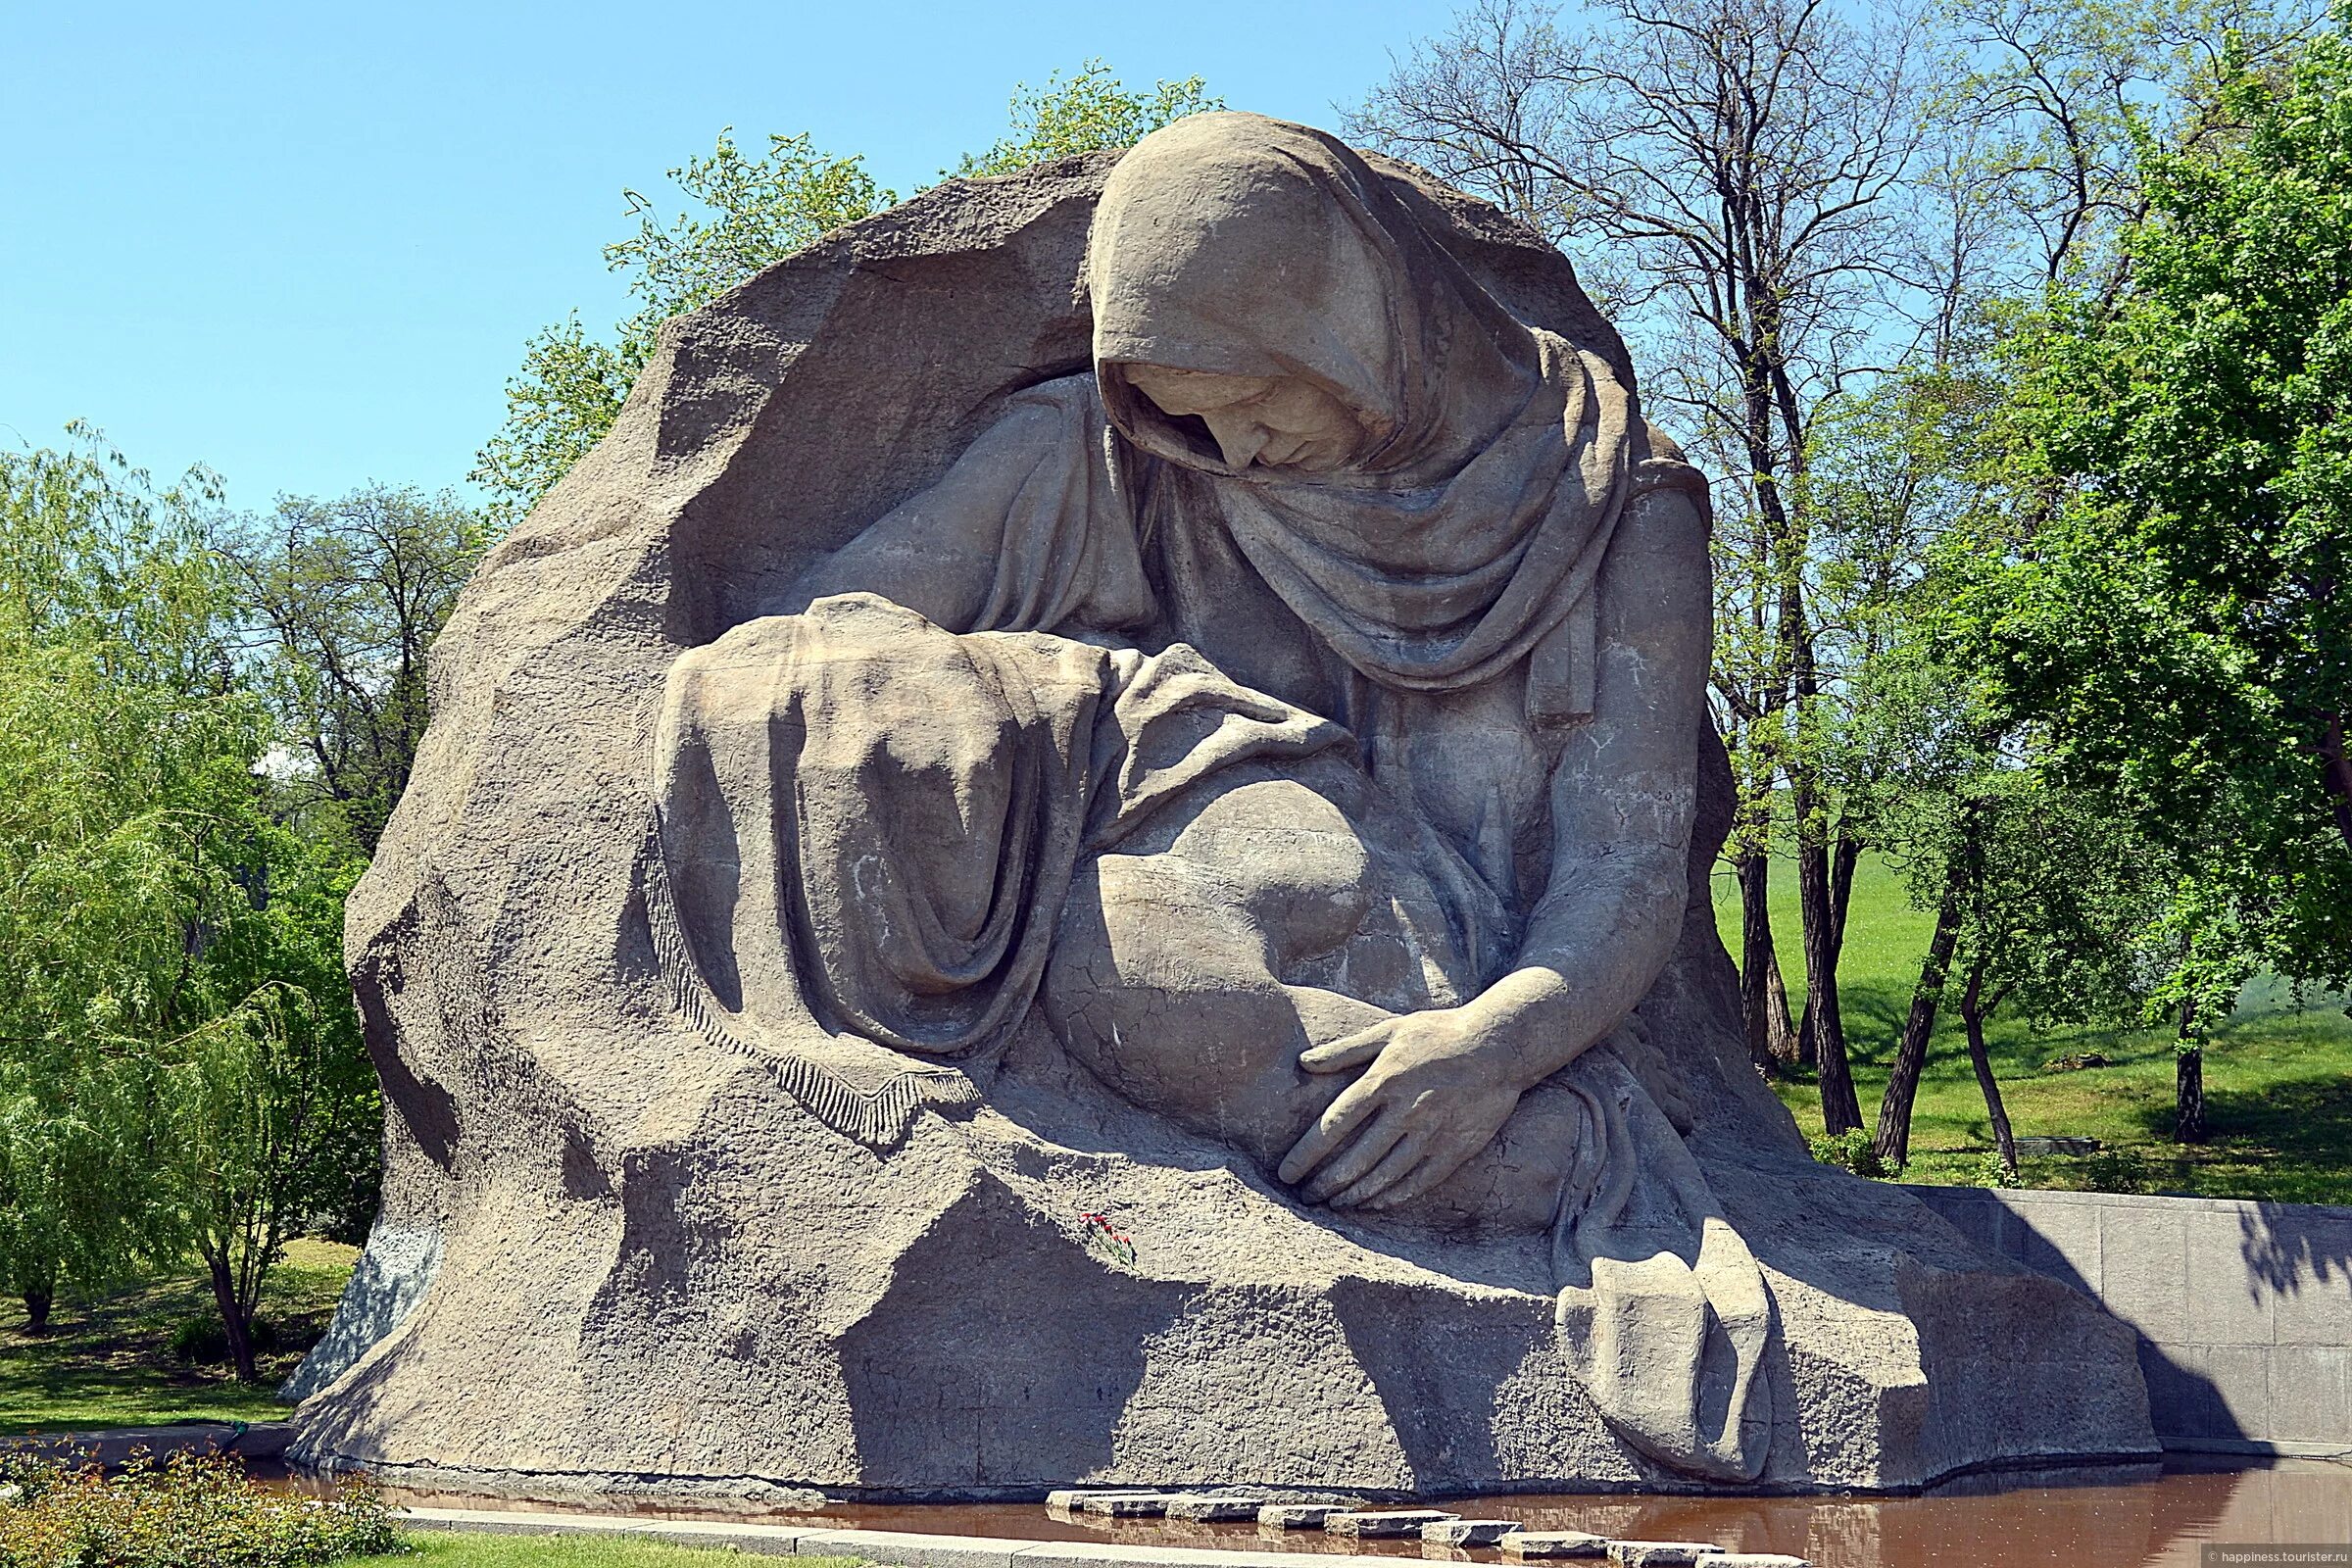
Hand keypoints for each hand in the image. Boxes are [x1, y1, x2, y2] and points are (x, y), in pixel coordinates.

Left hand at [1276, 1005, 1525, 1211]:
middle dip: (1326, 1183)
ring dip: (1355, 1195)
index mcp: (1383, 1080)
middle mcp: (1405, 1110)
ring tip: (1333, 1204)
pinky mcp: (1456, 1148)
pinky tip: (1374, 1203)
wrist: (1499, 1045)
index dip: (1306, 1154)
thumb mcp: (1389, 1031)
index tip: (1285, 1174)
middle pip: (1356, 1158)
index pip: (1334, 1125)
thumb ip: (1345, 1050)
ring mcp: (1432, 1132)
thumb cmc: (1439, 1033)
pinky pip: (1419, 1181)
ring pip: (1385, 1175)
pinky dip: (1393, 1196)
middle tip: (1305, 1198)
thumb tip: (1303, 1062)